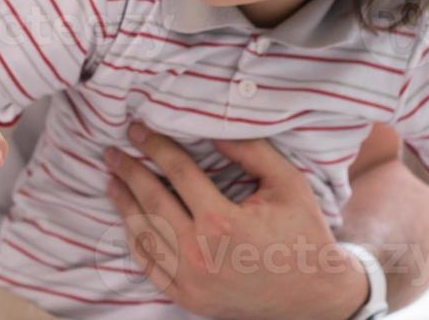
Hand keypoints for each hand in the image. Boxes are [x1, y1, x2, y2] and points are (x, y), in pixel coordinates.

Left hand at [104, 123, 368, 319]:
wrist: (316, 297)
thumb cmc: (303, 233)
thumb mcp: (286, 183)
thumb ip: (250, 151)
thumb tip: (211, 128)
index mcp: (222, 221)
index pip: (177, 172)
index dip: (155, 146)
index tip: (137, 129)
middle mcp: (200, 252)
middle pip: (152, 201)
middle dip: (128, 171)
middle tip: (112, 152)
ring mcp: (191, 280)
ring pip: (145, 234)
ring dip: (124, 204)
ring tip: (113, 180)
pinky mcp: (189, 298)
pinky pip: (150, 267)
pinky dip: (136, 241)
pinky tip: (129, 221)